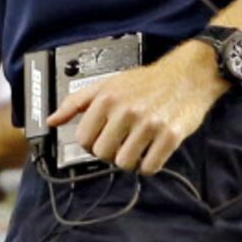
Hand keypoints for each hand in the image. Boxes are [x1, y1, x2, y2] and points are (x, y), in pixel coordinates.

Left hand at [48, 41, 226, 173]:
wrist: (189, 75)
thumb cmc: (147, 81)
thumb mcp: (108, 84)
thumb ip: (76, 102)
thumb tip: (52, 120)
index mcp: (108, 98)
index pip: (84, 139)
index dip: (91, 144)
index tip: (101, 139)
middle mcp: (127, 110)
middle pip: (103, 154)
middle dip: (110, 153)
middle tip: (121, 144)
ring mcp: (149, 124)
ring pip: (125, 163)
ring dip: (130, 161)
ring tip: (137, 147)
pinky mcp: (170, 136)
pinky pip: (150, 167)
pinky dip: (149, 165)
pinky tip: (151, 151)